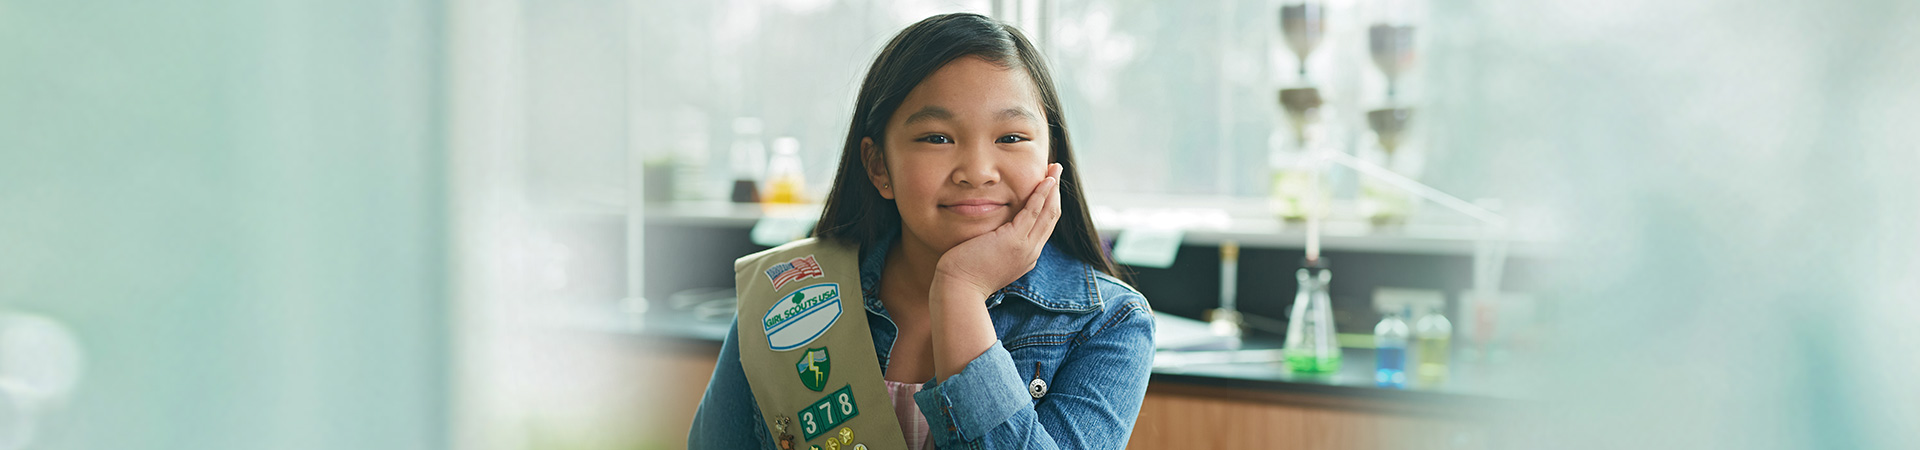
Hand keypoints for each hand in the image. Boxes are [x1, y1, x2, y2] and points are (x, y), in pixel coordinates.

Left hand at [933, 162, 1063, 298]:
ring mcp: (1025, 248)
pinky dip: (1042, 194)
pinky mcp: (1014, 241)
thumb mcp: (986, 257)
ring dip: (1053, 188)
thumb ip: (994, 243)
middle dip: (1056, 192)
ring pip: (1048, 213)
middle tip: (1057, 171)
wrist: (959, 289)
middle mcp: (1031, 252)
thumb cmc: (964, 274)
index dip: (1048, 204)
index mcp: (1025, 256)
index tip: (1048, 186)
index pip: (1042, 226)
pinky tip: (1045, 180)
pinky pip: (1033, 212)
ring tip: (1055, 168)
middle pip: (1051, 217)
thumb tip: (989, 231)